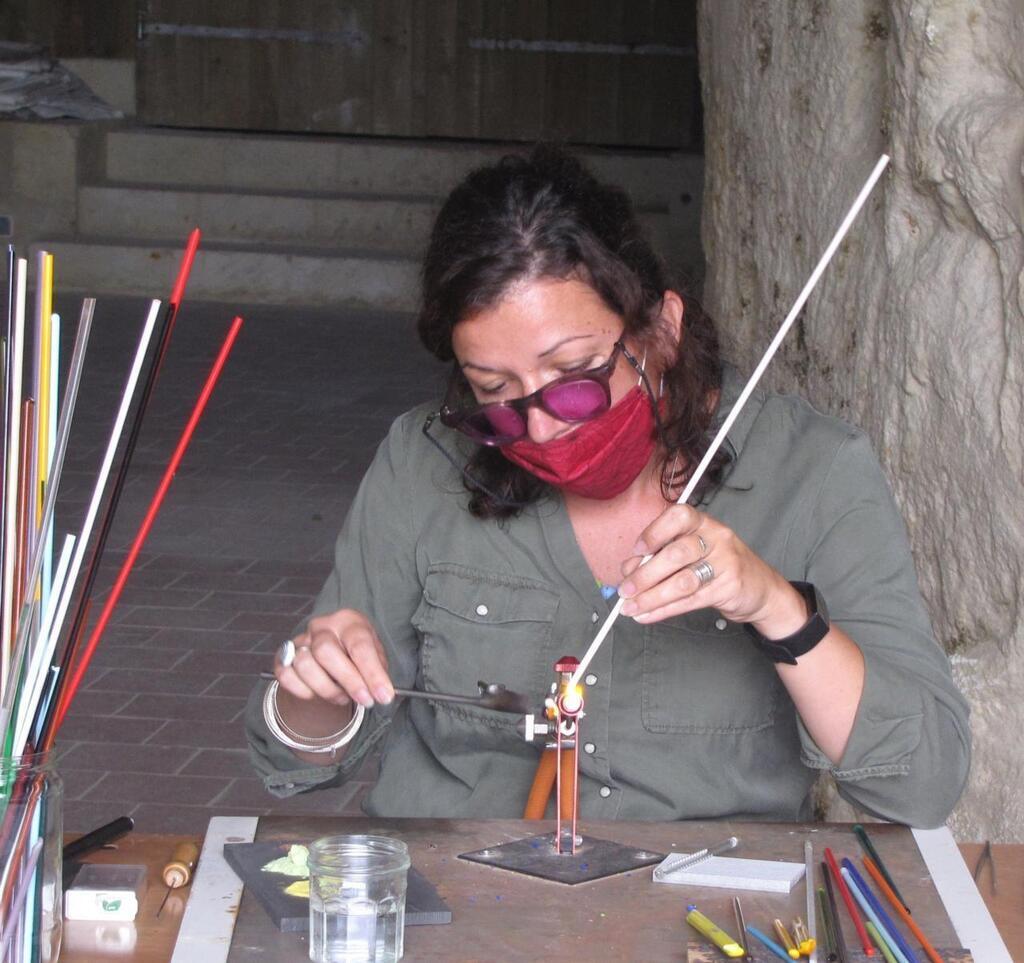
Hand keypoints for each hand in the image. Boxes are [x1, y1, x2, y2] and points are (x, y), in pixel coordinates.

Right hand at [275, 609, 393, 707]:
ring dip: (326, 689)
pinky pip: (286, 675)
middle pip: (326, 651)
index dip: (372, 673)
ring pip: (304, 665)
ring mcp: (300, 640)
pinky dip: (302, 691)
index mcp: (348, 621)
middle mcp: (321, 626)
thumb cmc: (357, 652)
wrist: (334, 649)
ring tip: (342, 697)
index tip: (383, 696)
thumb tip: (381, 694)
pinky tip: (318, 694)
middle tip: (364, 700)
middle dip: (348, 681)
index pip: (359, 645)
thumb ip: (377, 672)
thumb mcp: (374, 655)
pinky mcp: (283, 656)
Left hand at [617, 504, 805, 633]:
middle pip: (676, 554)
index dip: (655, 531)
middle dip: (645, 575)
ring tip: (630, 607)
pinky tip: (646, 615)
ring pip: (682, 581)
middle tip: (625, 590)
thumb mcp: (693, 552)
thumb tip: (628, 570)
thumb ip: (661, 556)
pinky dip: (664, 610)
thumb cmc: (719, 566)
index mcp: (703, 523)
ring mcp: (726, 562)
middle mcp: (716, 538)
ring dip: (651, 597)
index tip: (637, 550)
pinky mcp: (729, 588)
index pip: (678, 516)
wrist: (762, 589)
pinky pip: (690, 601)